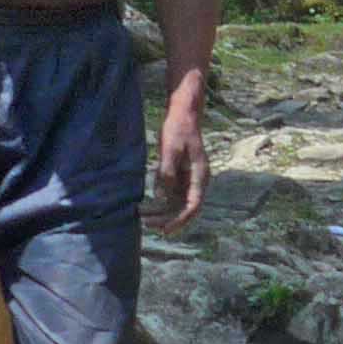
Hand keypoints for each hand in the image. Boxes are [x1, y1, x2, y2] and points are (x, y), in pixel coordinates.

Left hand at [149, 81, 208, 233]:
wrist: (183, 114)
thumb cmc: (178, 130)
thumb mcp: (171, 150)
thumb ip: (167, 173)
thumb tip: (161, 197)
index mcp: (200, 175)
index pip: (193, 206)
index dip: (180, 220)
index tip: (164, 229)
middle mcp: (197, 181)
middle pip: (184, 209)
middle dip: (167, 219)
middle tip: (146, 223)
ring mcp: (189, 179)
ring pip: (177, 204)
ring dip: (162, 213)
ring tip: (142, 216)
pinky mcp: (180, 176)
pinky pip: (171, 195)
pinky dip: (159, 202)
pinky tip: (145, 204)